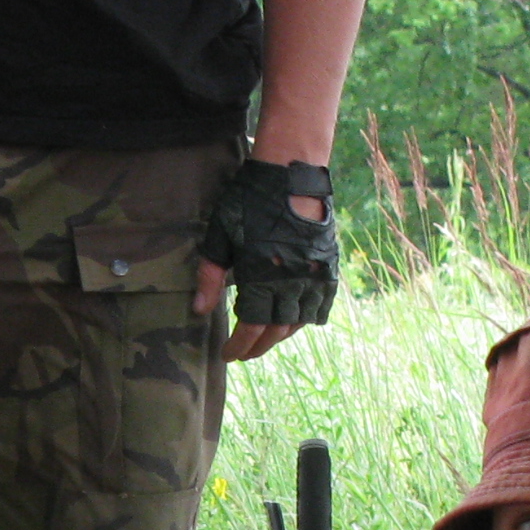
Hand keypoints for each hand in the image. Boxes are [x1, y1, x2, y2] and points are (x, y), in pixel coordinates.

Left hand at [194, 158, 337, 360]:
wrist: (291, 174)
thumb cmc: (249, 202)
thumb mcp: (221, 236)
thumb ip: (210, 276)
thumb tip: (200, 310)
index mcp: (262, 275)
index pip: (251, 327)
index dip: (239, 345)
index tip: (227, 354)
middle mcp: (292, 280)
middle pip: (276, 330)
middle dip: (258, 347)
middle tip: (244, 353)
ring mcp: (314, 274)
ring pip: (300, 320)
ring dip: (281, 334)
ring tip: (265, 338)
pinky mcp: (329, 265)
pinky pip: (323, 303)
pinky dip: (309, 318)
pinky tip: (295, 321)